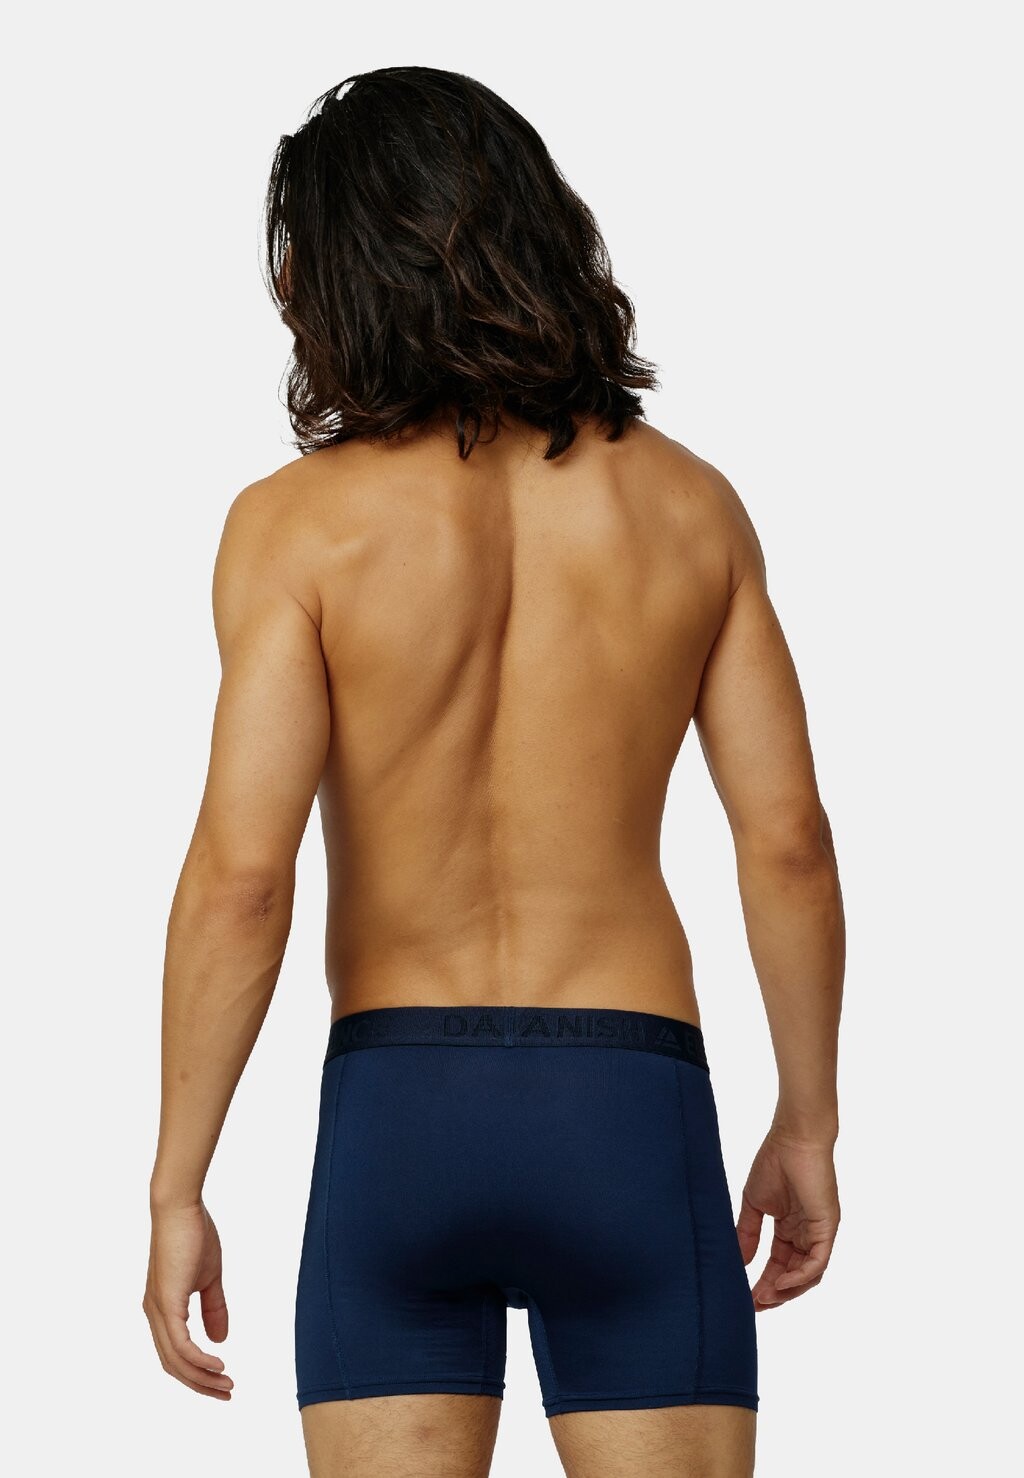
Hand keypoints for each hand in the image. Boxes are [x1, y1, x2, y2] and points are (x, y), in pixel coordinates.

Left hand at [143, 1200, 233, 1397]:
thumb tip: (220, 1340)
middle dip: (200, 1384)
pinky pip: (181, 1344)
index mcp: (162, 1308)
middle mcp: (155, 1314)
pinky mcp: (167, 1302)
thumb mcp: (209, 1277)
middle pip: (173, 1365)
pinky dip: (198, 1360)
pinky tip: (218, 1364)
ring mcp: (158, 1310)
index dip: (197, 1373)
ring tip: (226, 1384)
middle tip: (227, 1392)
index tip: (222, 1382)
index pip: (175, 1354)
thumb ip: (214, 1308)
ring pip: (176, 1360)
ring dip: (202, 1377)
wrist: (180, 1206)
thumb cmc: (193, 1234)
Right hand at [737, 1131, 839, 1310]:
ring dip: (786, 1291)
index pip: (780, 1265)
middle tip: (754, 1305)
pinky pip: (817, 1262)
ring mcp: (819, 1232)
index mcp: (791, 1228)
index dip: (764, 1283)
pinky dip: (800, 1278)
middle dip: (774, 1293)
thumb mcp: (754, 1204)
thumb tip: (739, 1262)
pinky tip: (780, 1284)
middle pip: (794, 1275)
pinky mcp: (827, 1228)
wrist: (793, 1138)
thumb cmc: (774, 1162)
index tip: (746, 1297)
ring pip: (807, 1275)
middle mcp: (807, 1234)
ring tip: (764, 1298)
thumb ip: (747, 1233)